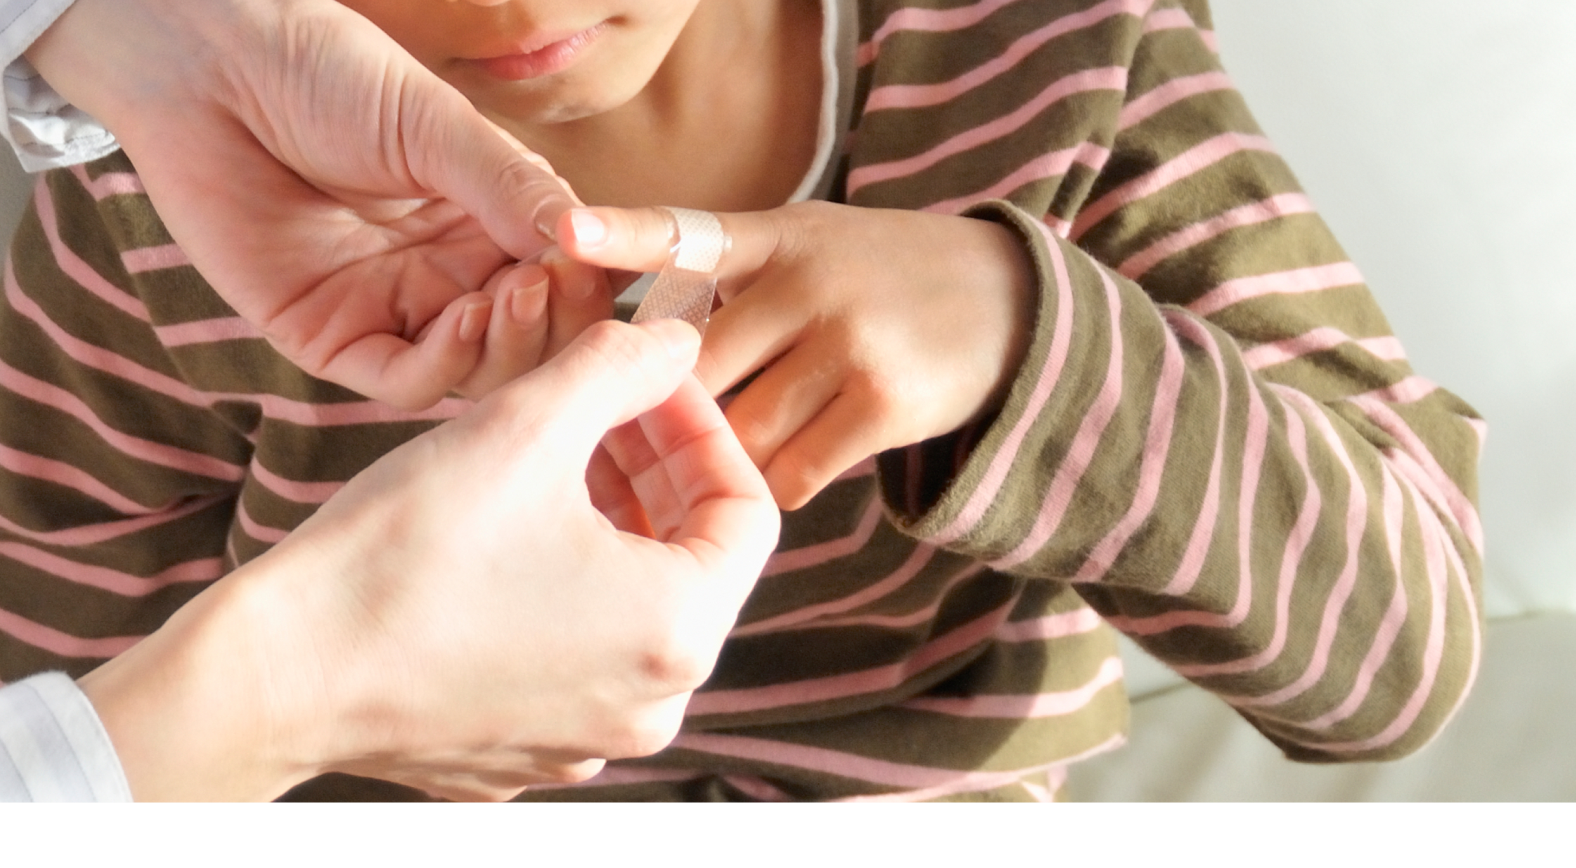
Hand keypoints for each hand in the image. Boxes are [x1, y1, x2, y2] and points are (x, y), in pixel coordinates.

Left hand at [26, 0, 580, 409]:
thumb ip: (511, 187)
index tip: (614, 261)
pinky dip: (445, 364)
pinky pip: (404, 380)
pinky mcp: (329, 339)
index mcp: (483, 219)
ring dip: (510, 345)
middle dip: (558, 321)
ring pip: (477, 370)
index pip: (564, 274)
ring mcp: (389, 310)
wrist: (212, 72)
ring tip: (519, 296)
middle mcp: (444, 273)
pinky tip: (467, 318)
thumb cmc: (323, 74)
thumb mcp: (434, 126)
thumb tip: (591, 241)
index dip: (593, 279)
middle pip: (531, 336)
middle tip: (560, 285)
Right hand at [78, 320, 779, 800]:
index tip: (646, 375)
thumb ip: (618, 366)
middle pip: (689, 561)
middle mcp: (651, 706)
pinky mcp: (518, 753)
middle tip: (592, 405)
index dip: (701, 423)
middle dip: (649, 471)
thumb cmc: (401, 554)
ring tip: (535, 463)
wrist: (279, 675)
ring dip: (600, 528)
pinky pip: (567, 660)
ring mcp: (584, 741)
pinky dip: (552, 594)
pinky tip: (490, 544)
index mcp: (678, 632)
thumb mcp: (522, 426)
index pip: (747, 508)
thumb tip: (674, 339)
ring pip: (626, 610)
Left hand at [562, 203, 1038, 509]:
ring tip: (715, 464)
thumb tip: (625, 344)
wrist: (1010, 305)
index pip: (685, 233)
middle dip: (662, 413)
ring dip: (719, 460)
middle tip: (634, 447)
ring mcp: (847, 342)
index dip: (622, 233)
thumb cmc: (874, 279)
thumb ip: (726, 277)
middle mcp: (807, 282)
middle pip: (693, 367)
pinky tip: (780, 470)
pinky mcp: (881, 403)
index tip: (564, 231)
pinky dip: (773, 483)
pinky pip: (789, 472)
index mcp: (775, 237)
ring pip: (737, 430)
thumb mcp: (806, 244)